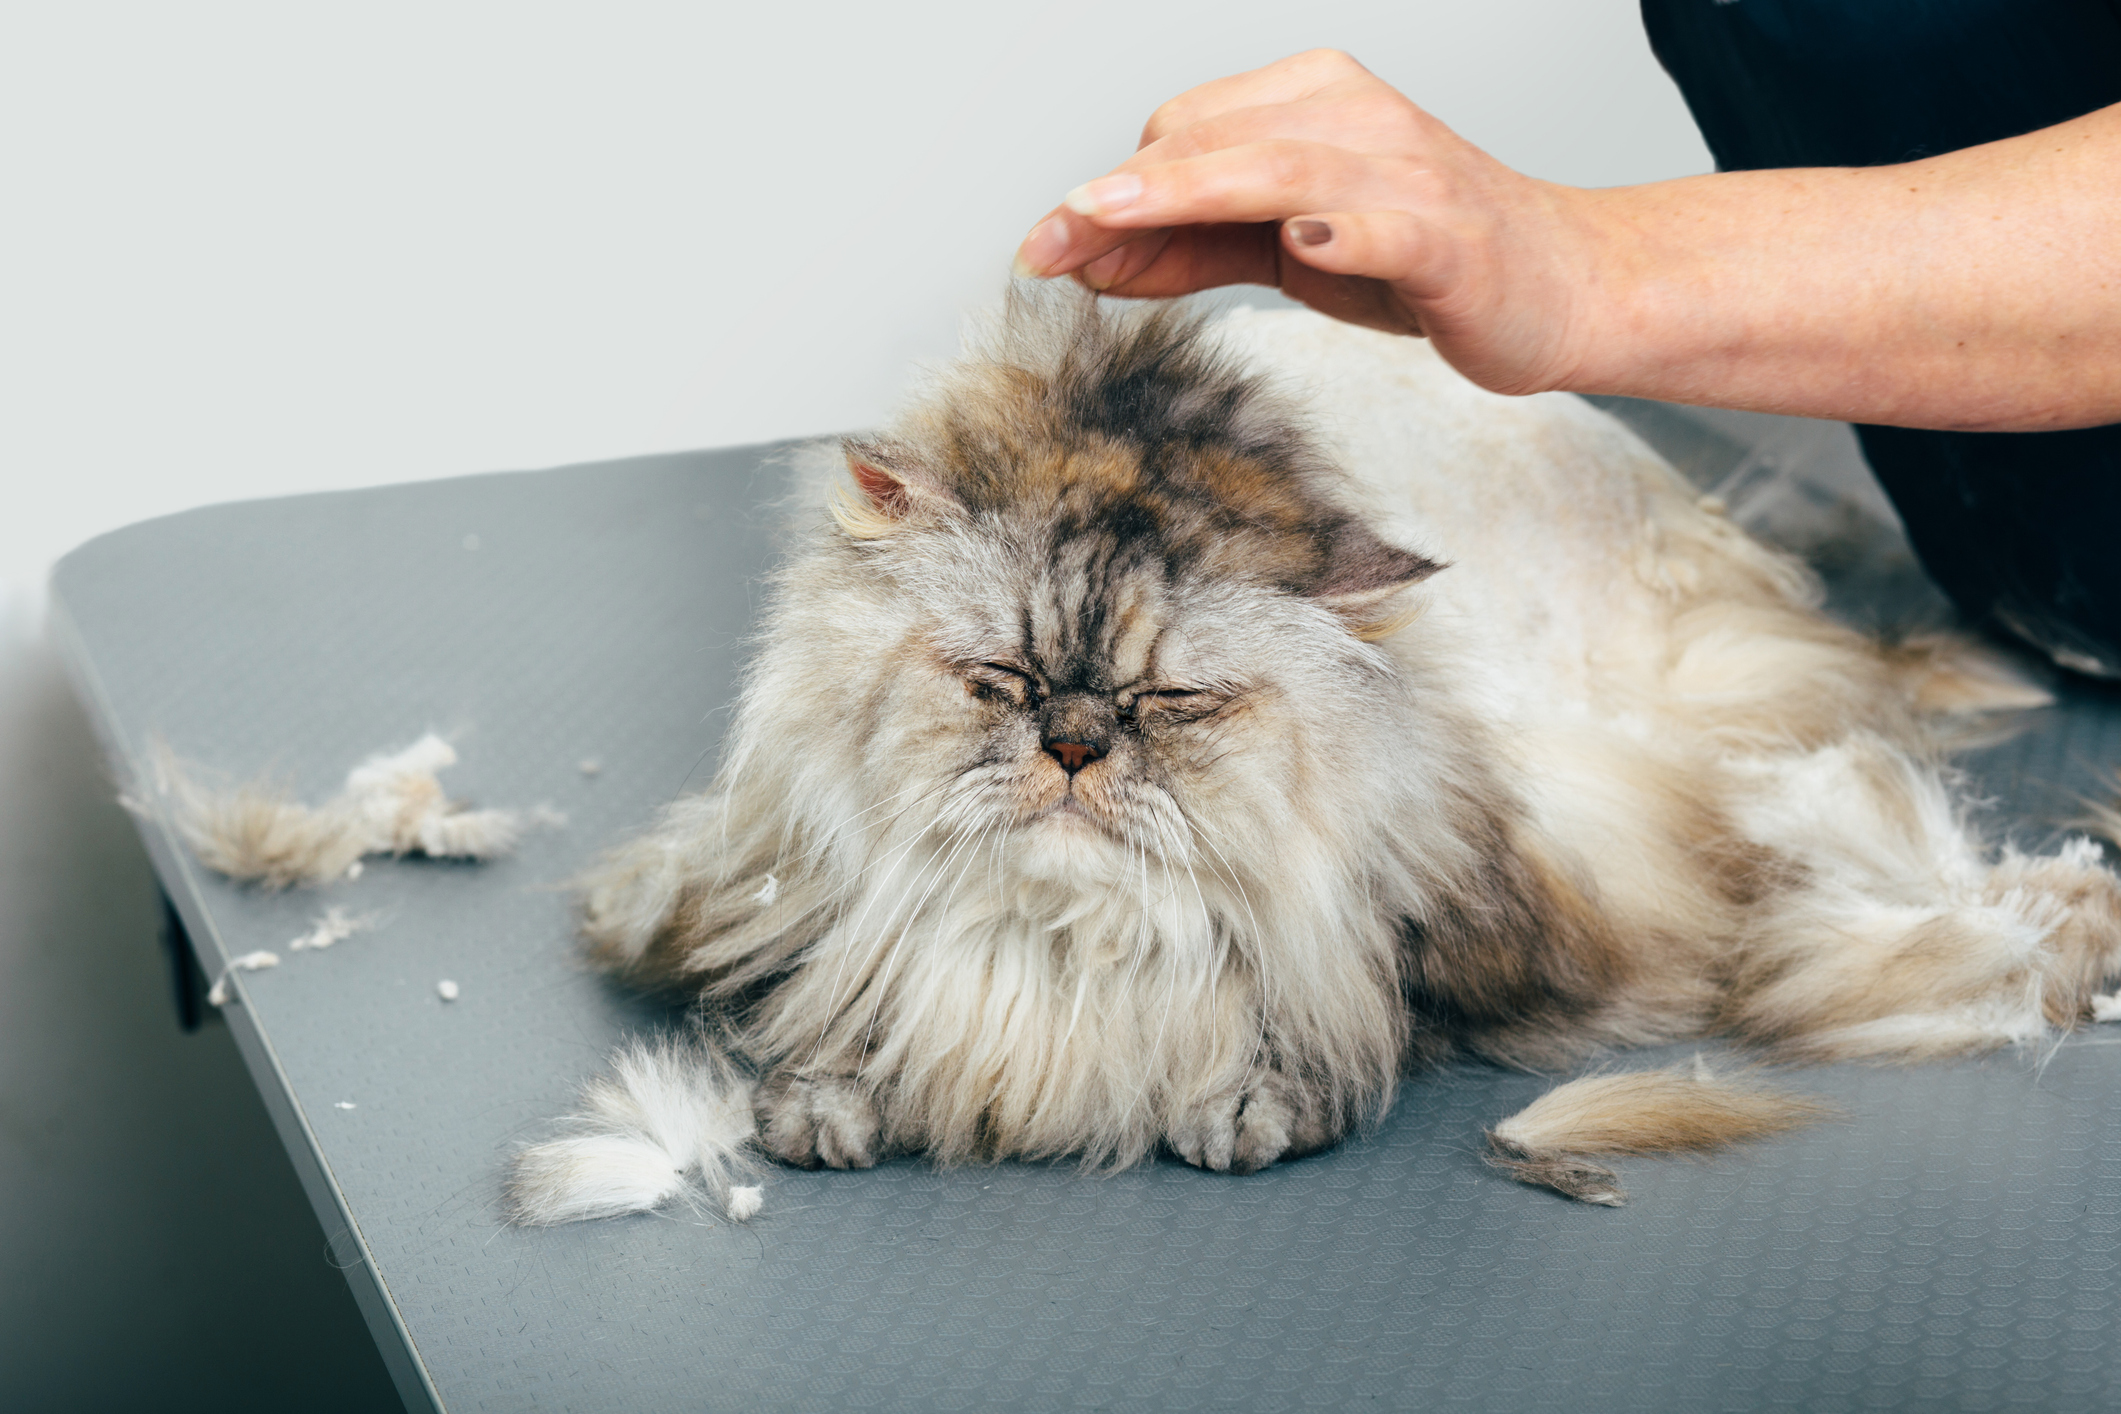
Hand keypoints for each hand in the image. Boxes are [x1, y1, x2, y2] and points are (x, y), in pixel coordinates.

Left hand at [1012, 49, 1609, 397]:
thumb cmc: (1421, 258)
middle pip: (1213, 140)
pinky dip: (1343, 231)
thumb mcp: (1285, 250)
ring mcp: (1407, 174)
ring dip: (1187, 194)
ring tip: (1111, 219)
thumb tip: (1085, 259)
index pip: (1184, 129)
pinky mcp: (1450, 237)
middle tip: (1046, 245)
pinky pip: (1387, 225)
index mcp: (1313, 102)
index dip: (1113, 190)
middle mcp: (1355, 118)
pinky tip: (1305, 243)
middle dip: (1122, 195)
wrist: (1560, 286)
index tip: (1047, 244)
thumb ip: (1189, 250)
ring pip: (1279, 169)